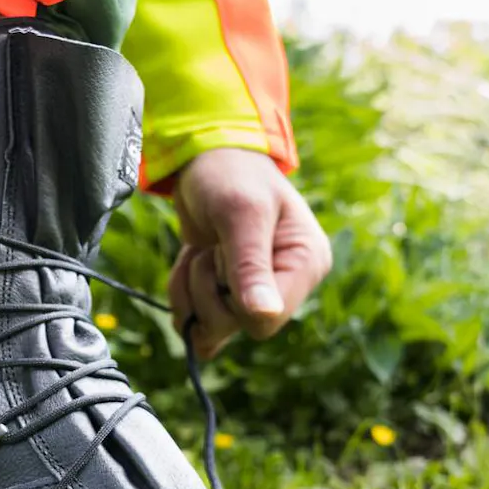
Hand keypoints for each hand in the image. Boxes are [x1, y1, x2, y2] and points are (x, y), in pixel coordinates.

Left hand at [167, 148, 331, 357]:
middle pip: (237, 326)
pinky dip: (181, 295)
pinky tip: (190, 262)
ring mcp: (256, 293)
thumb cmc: (231, 174)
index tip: (225, 253)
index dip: (233, 297)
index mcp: (306, 264)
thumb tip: (264, 314)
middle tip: (210, 247)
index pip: (267, 320)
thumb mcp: (240, 212)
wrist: (207, 159)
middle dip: (208, 289)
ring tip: (199, 249)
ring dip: (190, 288)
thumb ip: (250, 264)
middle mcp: (286, 285)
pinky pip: (197, 323)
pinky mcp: (229, 296)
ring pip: (212, 328)